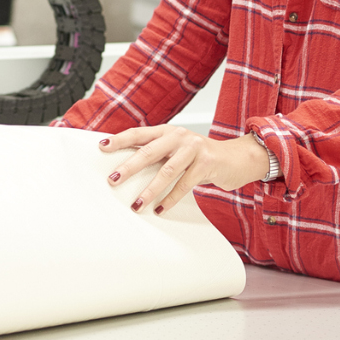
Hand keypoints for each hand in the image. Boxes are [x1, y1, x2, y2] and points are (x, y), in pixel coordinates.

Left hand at [101, 126, 269, 215]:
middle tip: (112, 180)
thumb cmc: (200, 156)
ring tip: (136, 204)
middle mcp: (179, 136)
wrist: (237, 158)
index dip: (120, 139)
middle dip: (129, 167)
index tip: (102, 146)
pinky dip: (171, 199)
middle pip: (149, 151)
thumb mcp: (177, 149)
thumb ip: (157, 153)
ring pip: (167, 171)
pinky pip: (185, 184)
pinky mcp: (207, 164)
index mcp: (167, 130)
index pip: (139, 134)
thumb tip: (125, 166)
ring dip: (150, 190)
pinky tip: (160, 209)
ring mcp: (194, 149)